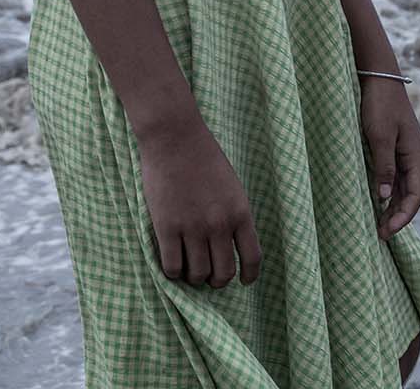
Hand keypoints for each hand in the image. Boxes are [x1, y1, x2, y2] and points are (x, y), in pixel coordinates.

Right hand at [138, 117, 262, 288]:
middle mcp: (219, 225)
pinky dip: (172, 272)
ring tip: (188, 270)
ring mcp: (192, 227)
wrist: (174, 137)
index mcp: (240, 213)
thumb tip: (230, 245)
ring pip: (197, 274)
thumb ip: (234, 215)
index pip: (252, 258)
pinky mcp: (166, 226)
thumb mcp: (232, 187)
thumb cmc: (203, 157)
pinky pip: (172, 266)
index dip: (248, 276)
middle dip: (216, 281)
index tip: (243, 281)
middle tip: (208, 277)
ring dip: (193, 277)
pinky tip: (171, 262)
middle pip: (223, 272)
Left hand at [361, 77, 419, 238]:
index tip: (388, 231)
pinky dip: (389, 191)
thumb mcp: (379, 136)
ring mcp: (406, 152)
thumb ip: (384, 167)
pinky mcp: (395, 147)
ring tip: (379, 224)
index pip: (416, 195)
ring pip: (404, 187)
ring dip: (393, 206)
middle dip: (398, 215)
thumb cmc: (378, 105)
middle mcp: (415, 156)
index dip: (403, 216)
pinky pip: (395, 176)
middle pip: (412, 194)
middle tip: (380, 234)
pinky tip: (377, 200)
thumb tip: (386, 197)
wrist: (378, 77)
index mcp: (417, 155)